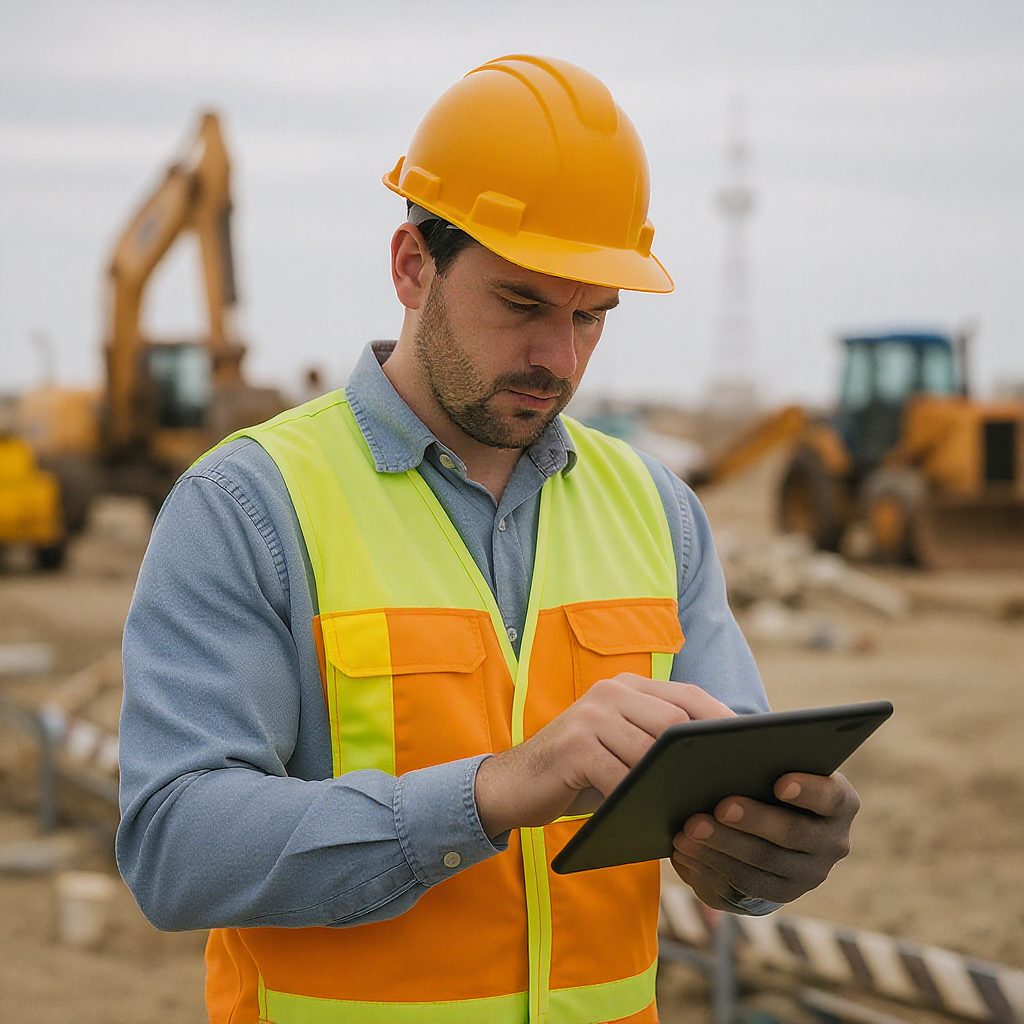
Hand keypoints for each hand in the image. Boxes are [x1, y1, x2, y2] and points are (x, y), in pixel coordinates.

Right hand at [474, 675, 734, 837]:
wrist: (511, 784)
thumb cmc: (577, 774)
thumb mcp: (618, 750)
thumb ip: (656, 746)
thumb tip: (717, 769)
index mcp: (626, 687)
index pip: (688, 696)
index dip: (723, 720)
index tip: (752, 748)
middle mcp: (610, 693)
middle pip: (675, 722)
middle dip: (703, 756)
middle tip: (729, 786)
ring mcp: (591, 717)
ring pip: (651, 750)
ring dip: (673, 783)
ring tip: (698, 808)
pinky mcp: (574, 746)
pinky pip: (620, 776)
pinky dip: (639, 799)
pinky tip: (653, 818)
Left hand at [671, 771, 860, 909]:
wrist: (776, 822)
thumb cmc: (771, 776)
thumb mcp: (777, 765)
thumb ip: (764, 759)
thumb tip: (724, 748)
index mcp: (840, 802)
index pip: (832, 796)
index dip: (808, 790)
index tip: (780, 783)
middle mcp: (833, 842)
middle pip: (793, 834)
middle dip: (753, 820)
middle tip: (719, 807)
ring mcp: (809, 873)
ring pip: (765, 863)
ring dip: (723, 845)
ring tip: (689, 829)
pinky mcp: (781, 892)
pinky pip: (746, 884)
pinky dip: (712, 865)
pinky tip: (685, 851)